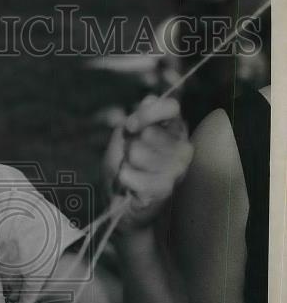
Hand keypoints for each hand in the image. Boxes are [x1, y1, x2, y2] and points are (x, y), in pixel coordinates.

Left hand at [102, 95, 192, 231]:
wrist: (120, 202)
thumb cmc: (125, 167)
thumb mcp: (125, 136)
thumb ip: (137, 117)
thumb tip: (150, 100)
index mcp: (174, 130)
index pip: (171, 108)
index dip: (147, 114)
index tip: (131, 127)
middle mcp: (182, 147)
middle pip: (149, 132)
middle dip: (131, 145)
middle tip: (132, 159)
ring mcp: (177, 169)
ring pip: (139, 154)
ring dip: (127, 164)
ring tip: (132, 172)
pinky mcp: (166, 189)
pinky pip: (133, 175)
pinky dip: (125, 179)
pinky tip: (129, 184)